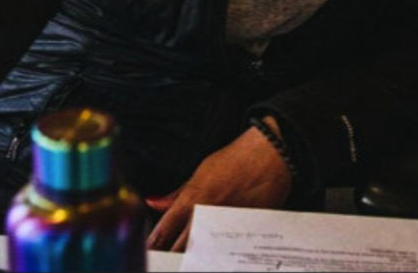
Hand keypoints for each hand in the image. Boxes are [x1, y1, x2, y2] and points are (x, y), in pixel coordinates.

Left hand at [145, 118, 291, 251]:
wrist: (270, 155)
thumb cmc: (235, 160)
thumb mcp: (200, 172)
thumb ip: (177, 193)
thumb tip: (153, 202)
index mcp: (193, 198)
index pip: (165, 230)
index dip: (153, 245)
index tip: (148, 253)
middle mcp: (207, 213)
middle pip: (180, 246)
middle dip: (170, 256)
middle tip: (163, 261)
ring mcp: (226, 224)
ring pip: (203, 252)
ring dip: (193, 257)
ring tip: (186, 261)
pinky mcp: (246, 230)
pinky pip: (228, 249)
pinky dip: (219, 254)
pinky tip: (214, 258)